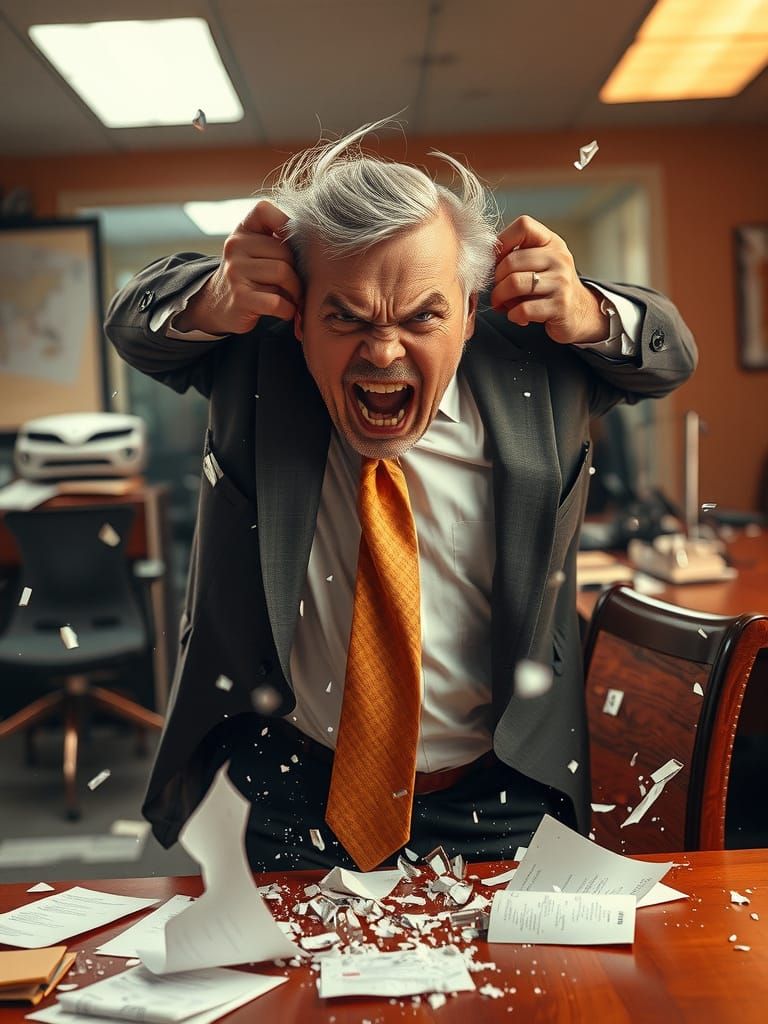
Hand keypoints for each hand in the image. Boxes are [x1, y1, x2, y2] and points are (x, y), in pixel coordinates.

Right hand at [175, 200, 302, 334]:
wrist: (217, 304)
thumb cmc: (250, 275)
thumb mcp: (256, 250)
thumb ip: (278, 239)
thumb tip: (315, 239)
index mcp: (243, 230)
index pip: (264, 210)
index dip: (285, 223)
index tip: (291, 246)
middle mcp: (235, 247)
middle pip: (285, 252)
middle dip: (297, 272)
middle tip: (297, 285)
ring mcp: (235, 272)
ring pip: (283, 274)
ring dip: (295, 292)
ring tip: (292, 298)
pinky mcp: (240, 298)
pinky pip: (277, 301)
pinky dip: (288, 309)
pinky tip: (286, 311)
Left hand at [490, 215, 608, 344]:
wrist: (580, 311)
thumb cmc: (550, 286)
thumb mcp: (540, 262)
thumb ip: (517, 254)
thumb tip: (484, 257)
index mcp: (551, 242)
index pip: (524, 225)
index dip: (502, 242)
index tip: (497, 261)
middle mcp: (558, 258)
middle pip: (510, 262)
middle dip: (496, 281)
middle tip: (497, 292)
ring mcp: (561, 282)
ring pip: (514, 284)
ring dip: (500, 298)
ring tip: (503, 304)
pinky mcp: (559, 306)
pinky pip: (523, 309)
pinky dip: (513, 315)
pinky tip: (518, 315)